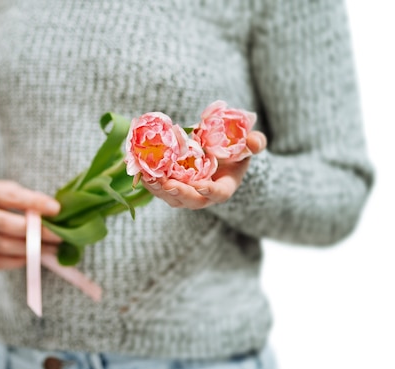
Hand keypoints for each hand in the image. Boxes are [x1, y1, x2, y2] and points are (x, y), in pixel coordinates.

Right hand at [0, 179, 61, 269]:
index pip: (10, 197)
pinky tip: (34, 256)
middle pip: (7, 225)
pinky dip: (19, 261)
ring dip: (33, 250)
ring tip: (53, 249)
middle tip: (60, 235)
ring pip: (4, 247)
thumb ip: (25, 198)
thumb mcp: (3, 190)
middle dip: (38, 232)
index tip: (57, 209)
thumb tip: (53, 211)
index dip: (35, 204)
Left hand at [141, 131, 266, 209]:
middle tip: (168, 184)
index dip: (210, 191)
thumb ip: (255, 143)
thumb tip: (254, 142)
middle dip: (179, 193)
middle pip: (191, 201)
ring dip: (159, 189)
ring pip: (171, 198)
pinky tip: (140, 170)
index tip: (201, 185)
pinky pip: (158, 188)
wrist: (214, 151)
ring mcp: (185, 194)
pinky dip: (148, 180)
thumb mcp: (248, 144)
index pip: (218, 194)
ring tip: (149, 177)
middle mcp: (203, 195)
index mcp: (224, 187)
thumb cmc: (234, 150)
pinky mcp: (171, 187)